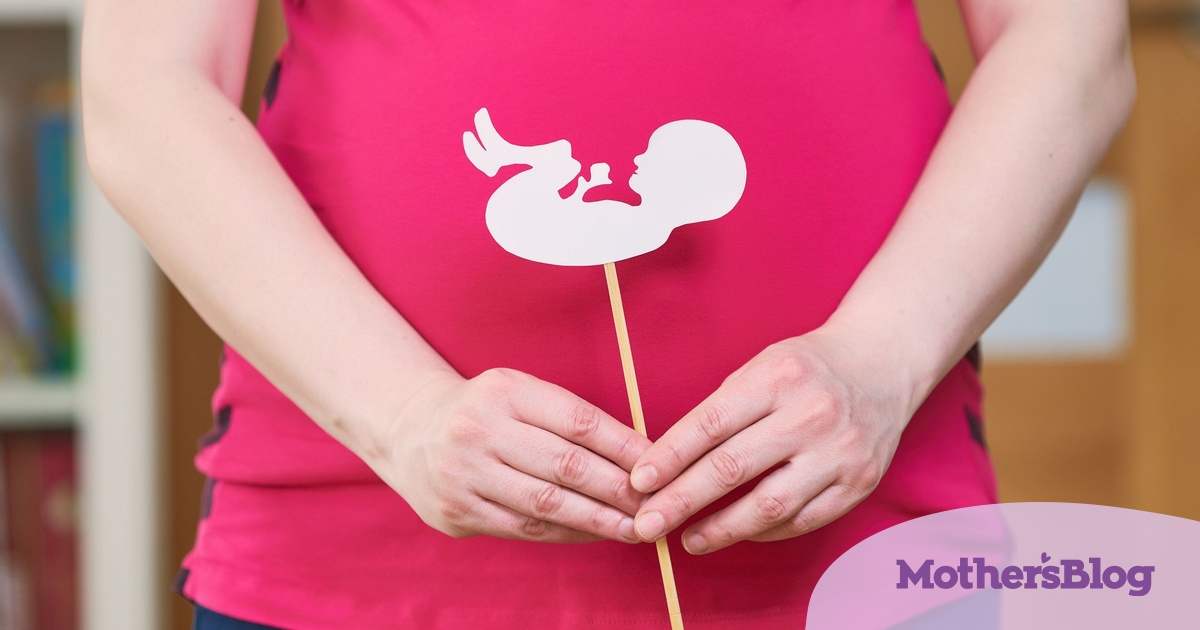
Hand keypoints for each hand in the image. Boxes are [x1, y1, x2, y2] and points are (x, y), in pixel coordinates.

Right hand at [372, 367, 651, 542]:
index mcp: (503, 391)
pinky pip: (524, 528)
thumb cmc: (486, 411)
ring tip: (635, 528)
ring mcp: (463, 474)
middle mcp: (478, 430)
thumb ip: (569, 418)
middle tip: (657, 506)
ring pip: (546, 504)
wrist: (410, 430)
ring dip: (598, 520)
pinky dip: (565, 534)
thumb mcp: (519, 393)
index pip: (577, 421)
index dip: (624, 447)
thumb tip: (639, 454)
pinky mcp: (456, 512)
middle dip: (619, 490)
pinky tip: (594, 534)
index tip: (659, 466)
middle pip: (566, 466)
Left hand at [628, 328, 916, 552]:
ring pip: (768, 506)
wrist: (883, 364)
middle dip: (681, 501)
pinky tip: (738, 531)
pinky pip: (801, 520)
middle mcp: (811, 415)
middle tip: (648, 524)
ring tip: (688, 539)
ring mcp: (839, 452)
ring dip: (721, 528)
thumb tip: (667, 462)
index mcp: (777, 378)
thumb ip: (721, 409)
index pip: (711, 424)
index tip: (639, 482)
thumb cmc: (807, 367)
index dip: (670, 457)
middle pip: (732, 469)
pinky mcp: (858, 483)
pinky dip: (763, 531)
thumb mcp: (761, 366)